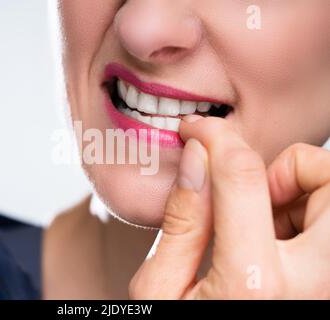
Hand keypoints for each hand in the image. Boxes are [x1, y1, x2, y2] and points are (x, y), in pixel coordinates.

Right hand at [129, 116, 329, 298]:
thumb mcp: (158, 289)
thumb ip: (182, 221)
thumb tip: (195, 158)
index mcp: (252, 285)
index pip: (242, 176)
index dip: (213, 138)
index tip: (196, 132)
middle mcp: (310, 288)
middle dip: (290, 166)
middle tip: (254, 191)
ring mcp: (327, 291)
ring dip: (304, 193)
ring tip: (264, 222)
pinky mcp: (327, 289)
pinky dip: (310, 219)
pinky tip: (277, 243)